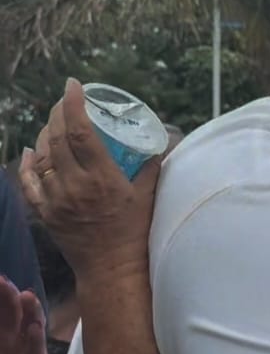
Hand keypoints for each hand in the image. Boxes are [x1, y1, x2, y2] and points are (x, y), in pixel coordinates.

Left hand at [0, 279, 49, 353]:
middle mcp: (10, 337)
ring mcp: (25, 348)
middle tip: (3, 281)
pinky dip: (35, 339)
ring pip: (27, 325)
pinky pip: (36, 349)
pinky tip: (34, 328)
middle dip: (7, 297)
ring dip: (28, 311)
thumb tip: (21, 328)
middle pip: (10, 312)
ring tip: (26, 297)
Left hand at [20, 80, 159, 283]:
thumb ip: (151, 165)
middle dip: (57, 112)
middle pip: (57, 137)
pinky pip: (29, 182)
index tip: (73, 85)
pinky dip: (27, 164)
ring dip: (44, 134)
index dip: (73, 103)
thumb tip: (158, 141)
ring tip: (53, 123)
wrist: (111, 269)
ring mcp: (56, 199)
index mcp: (102, 177)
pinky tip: (30, 151)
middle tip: (64, 101)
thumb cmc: (133, 232)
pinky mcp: (46, 213)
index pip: (81, 130)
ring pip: (41, 156)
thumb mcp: (147, 195)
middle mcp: (75, 185)